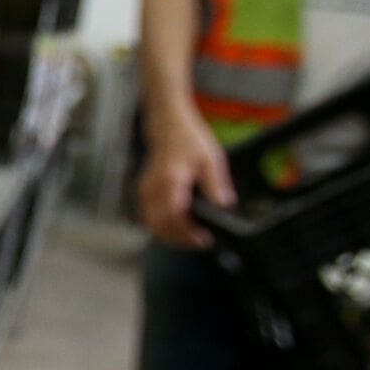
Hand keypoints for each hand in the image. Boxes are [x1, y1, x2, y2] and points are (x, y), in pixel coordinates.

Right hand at [137, 119, 235, 249]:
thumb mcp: (211, 160)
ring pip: (152, 225)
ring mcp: (146, 192)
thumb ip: (216, 185)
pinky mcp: (144, 193)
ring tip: (191, 239)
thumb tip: (224, 206)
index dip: (187, 233)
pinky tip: (178, 229)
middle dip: (180, 240)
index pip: (173, 216)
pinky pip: (150, 218)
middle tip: (200, 243)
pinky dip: (163, 228)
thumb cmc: (188, 140)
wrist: (168, 126)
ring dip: (170, 236)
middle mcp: (153, 188)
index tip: (203, 239)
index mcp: (171, 180)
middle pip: (160, 226)